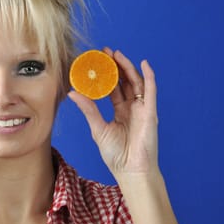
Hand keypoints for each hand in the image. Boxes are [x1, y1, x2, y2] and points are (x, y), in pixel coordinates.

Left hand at [68, 48, 158, 177]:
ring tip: (116, 54)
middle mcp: (132, 108)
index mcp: (120, 112)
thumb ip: (88, 109)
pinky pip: (151, 91)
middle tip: (104, 52)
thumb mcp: (98, 128)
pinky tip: (144, 64)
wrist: (130, 171)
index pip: (113, 88)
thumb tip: (72, 92)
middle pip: (125, 81)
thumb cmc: (116, 155)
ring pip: (136, 82)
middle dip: (115, 66)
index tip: (96, 63)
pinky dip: (149, 76)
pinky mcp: (150, 112)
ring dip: (127, 67)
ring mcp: (142, 109)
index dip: (106, 75)